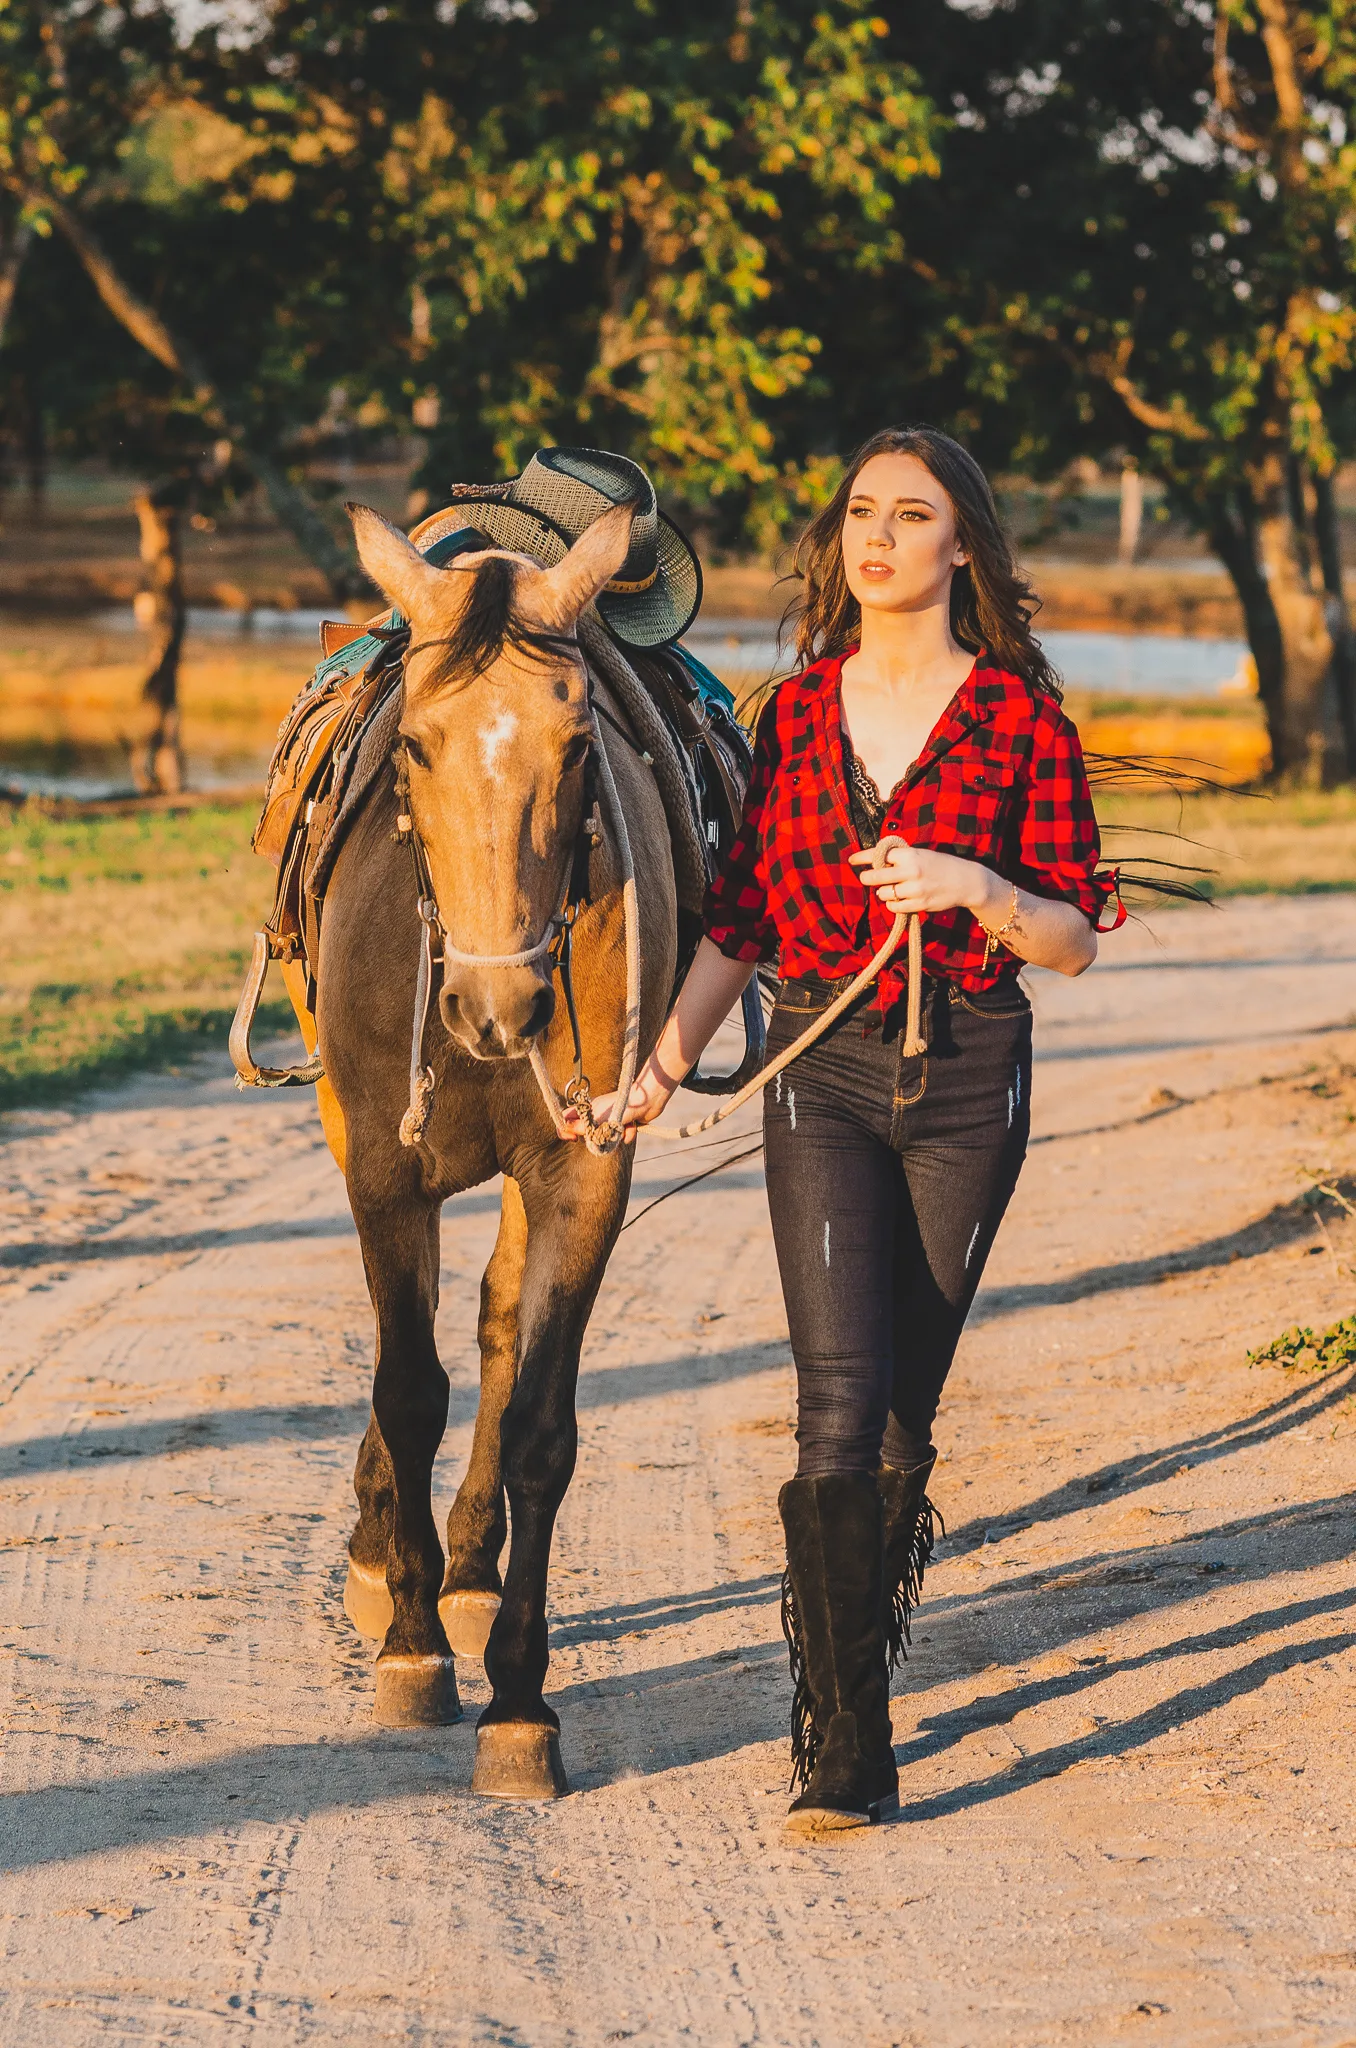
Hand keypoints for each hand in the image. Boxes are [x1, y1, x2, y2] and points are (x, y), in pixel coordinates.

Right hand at [560, 1062, 676, 1141]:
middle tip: (603, 1135)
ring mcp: (609, 1118)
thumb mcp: (599, 1119)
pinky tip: (633, 1126)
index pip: (566, 1119)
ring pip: (605, 1137)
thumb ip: (582, 1126)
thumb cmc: (622, 1106)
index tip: (574, 1138)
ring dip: (615, 1136)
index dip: (565, 1130)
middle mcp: (596, 1113)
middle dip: (598, 1137)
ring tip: (623, 1128)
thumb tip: (565, 1128)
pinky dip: (627, 1133)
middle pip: (587, 1133)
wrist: (648, 1100)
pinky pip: (620, 1136)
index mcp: (586, 1109)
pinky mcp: (622, 1123)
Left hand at [848, 836, 989, 916]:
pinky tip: (898, 899)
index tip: (852, 859)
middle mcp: (911, 871)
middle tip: (866, 878)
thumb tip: (875, 863)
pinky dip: (892, 904)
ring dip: (883, 892)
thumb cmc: (941, 866)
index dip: (863, 857)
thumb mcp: (921, 855)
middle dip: (867, 877)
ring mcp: (914, 889)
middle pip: (875, 876)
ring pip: (883, 893)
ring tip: (893, 889)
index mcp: (910, 855)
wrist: (966, 881)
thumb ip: (901, 859)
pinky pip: (894, 907)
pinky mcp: (918, 905)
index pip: (880, 854)